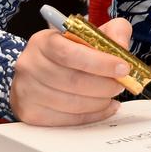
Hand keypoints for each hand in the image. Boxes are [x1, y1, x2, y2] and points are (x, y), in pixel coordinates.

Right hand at [9, 17, 132, 125]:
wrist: (44, 67)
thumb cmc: (71, 50)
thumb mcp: (93, 32)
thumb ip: (114, 32)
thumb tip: (122, 48)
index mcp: (44, 41)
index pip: (69, 53)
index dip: (100, 62)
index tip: (123, 67)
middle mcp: (30, 65)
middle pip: (71, 81)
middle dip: (104, 85)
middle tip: (121, 84)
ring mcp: (27, 91)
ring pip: (70, 103)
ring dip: (99, 101)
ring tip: (112, 95)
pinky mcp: (30, 113)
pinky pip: (67, 120)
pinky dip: (92, 116)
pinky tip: (104, 107)